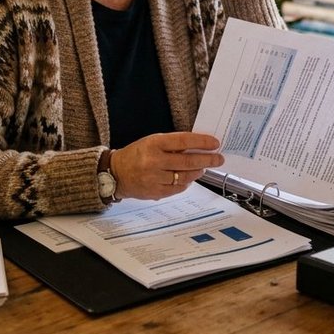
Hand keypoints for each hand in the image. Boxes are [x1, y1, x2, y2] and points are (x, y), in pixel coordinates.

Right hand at [109, 132, 224, 199]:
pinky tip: (188, 178)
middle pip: (188, 161)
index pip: (184, 141)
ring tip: (202, 168)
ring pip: (185, 176)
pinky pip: (177, 188)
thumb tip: (198, 146)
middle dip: (207, 160)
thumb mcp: (152, 142)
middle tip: (218, 159)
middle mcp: (154, 161)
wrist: (116, 173)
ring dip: (197, 172)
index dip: (202, 142)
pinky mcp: (155, 192)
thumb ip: (173, 144)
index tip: (215, 143)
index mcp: (154, 143)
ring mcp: (154, 178)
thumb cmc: (136, 154)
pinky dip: (186, 183)